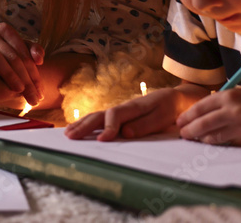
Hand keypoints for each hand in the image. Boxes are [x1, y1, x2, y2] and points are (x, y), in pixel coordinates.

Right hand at [0, 23, 44, 105]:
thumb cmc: (0, 58)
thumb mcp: (17, 52)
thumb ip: (33, 51)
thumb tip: (39, 60)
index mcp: (4, 30)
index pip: (23, 52)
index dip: (33, 73)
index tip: (40, 91)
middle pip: (12, 55)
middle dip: (25, 78)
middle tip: (33, 97)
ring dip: (9, 73)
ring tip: (19, 88)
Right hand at [65, 89, 180, 140]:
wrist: (173, 99)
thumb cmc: (168, 109)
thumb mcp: (161, 117)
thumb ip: (144, 125)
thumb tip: (125, 133)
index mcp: (133, 107)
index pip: (115, 116)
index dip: (108, 128)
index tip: (103, 141)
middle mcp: (122, 108)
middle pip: (99, 115)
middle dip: (85, 126)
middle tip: (71, 137)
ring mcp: (118, 111)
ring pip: (96, 116)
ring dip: (81, 125)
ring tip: (67, 134)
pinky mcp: (117, 117)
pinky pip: (99, 120)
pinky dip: (86, 124)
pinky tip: (77, 129)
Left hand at [176, 87, 240, 145]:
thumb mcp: (238, 93)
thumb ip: (220, 101)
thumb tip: (198, 112)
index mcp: (229, 96)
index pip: (201, 107)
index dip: (187, 116)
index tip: (180, 121)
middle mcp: (233, 110)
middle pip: (203, 123)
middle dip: (189, 130)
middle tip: (182, 134)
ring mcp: (240, 126)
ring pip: (212, 136)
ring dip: (200, 138)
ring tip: (193, 138)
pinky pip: (225, 142)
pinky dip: (214, 142)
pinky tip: (208, 141)